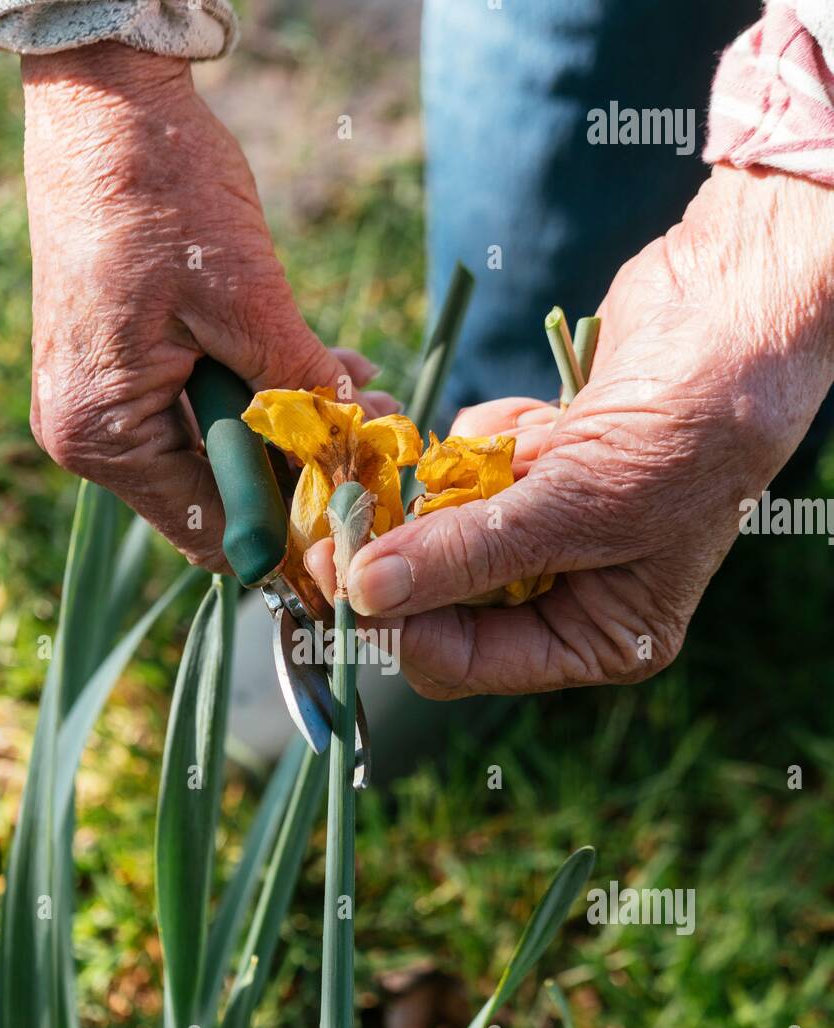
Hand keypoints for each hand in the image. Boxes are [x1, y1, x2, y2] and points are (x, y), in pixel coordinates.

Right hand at [22, 42, 394, 566]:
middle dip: (301, 470)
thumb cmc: (164, 194)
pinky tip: (329, 370)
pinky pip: (202, 406)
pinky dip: (262, 391)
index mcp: (104, 435)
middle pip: (216, 494)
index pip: (211, 528)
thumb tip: (356, 453)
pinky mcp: (120, 367)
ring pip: (217, 449)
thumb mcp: (251, 303)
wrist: (105, 101)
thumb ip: (299, 391)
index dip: (290, 531)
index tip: (359, 515)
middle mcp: (90, 436)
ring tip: (370, 398)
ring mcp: (101, 401)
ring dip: (293, 428)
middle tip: (378, 446)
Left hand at [306, 166, 833, 697]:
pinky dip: (485, 437)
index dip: (396, 625)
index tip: (337, 574)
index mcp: (598, 637)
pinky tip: (544, 419)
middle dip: (407, 546)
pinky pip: (464, 467)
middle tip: (351, 502)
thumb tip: (365, 596)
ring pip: (441, 527)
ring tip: (514, 449)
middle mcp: (568, 595)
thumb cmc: (691, 432)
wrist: (738, 315)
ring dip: (458, 482)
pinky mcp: (530, 469)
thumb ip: (469, 554)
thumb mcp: (583, 507)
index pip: (462, 663)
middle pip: (436, 600)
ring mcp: (546, 529)